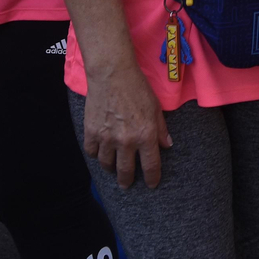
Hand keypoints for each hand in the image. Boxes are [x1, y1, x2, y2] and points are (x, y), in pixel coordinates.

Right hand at [83, 64, 172, 187]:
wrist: (112, 74)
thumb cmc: (137, 87)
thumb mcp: (156, 107)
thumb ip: (161, 128)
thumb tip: (167, 145)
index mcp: (145, 135)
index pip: (150, 166)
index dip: (152, 178)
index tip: (152, 184)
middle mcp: (126, 141)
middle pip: (125, 171)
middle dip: (127, 181)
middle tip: (127, 184)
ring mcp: (106, 138)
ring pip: (107, 164)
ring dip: (111, 168)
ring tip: (113, 168)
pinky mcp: (91, 132)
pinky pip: (92, 152)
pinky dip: (96, 154)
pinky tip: (100, 152)